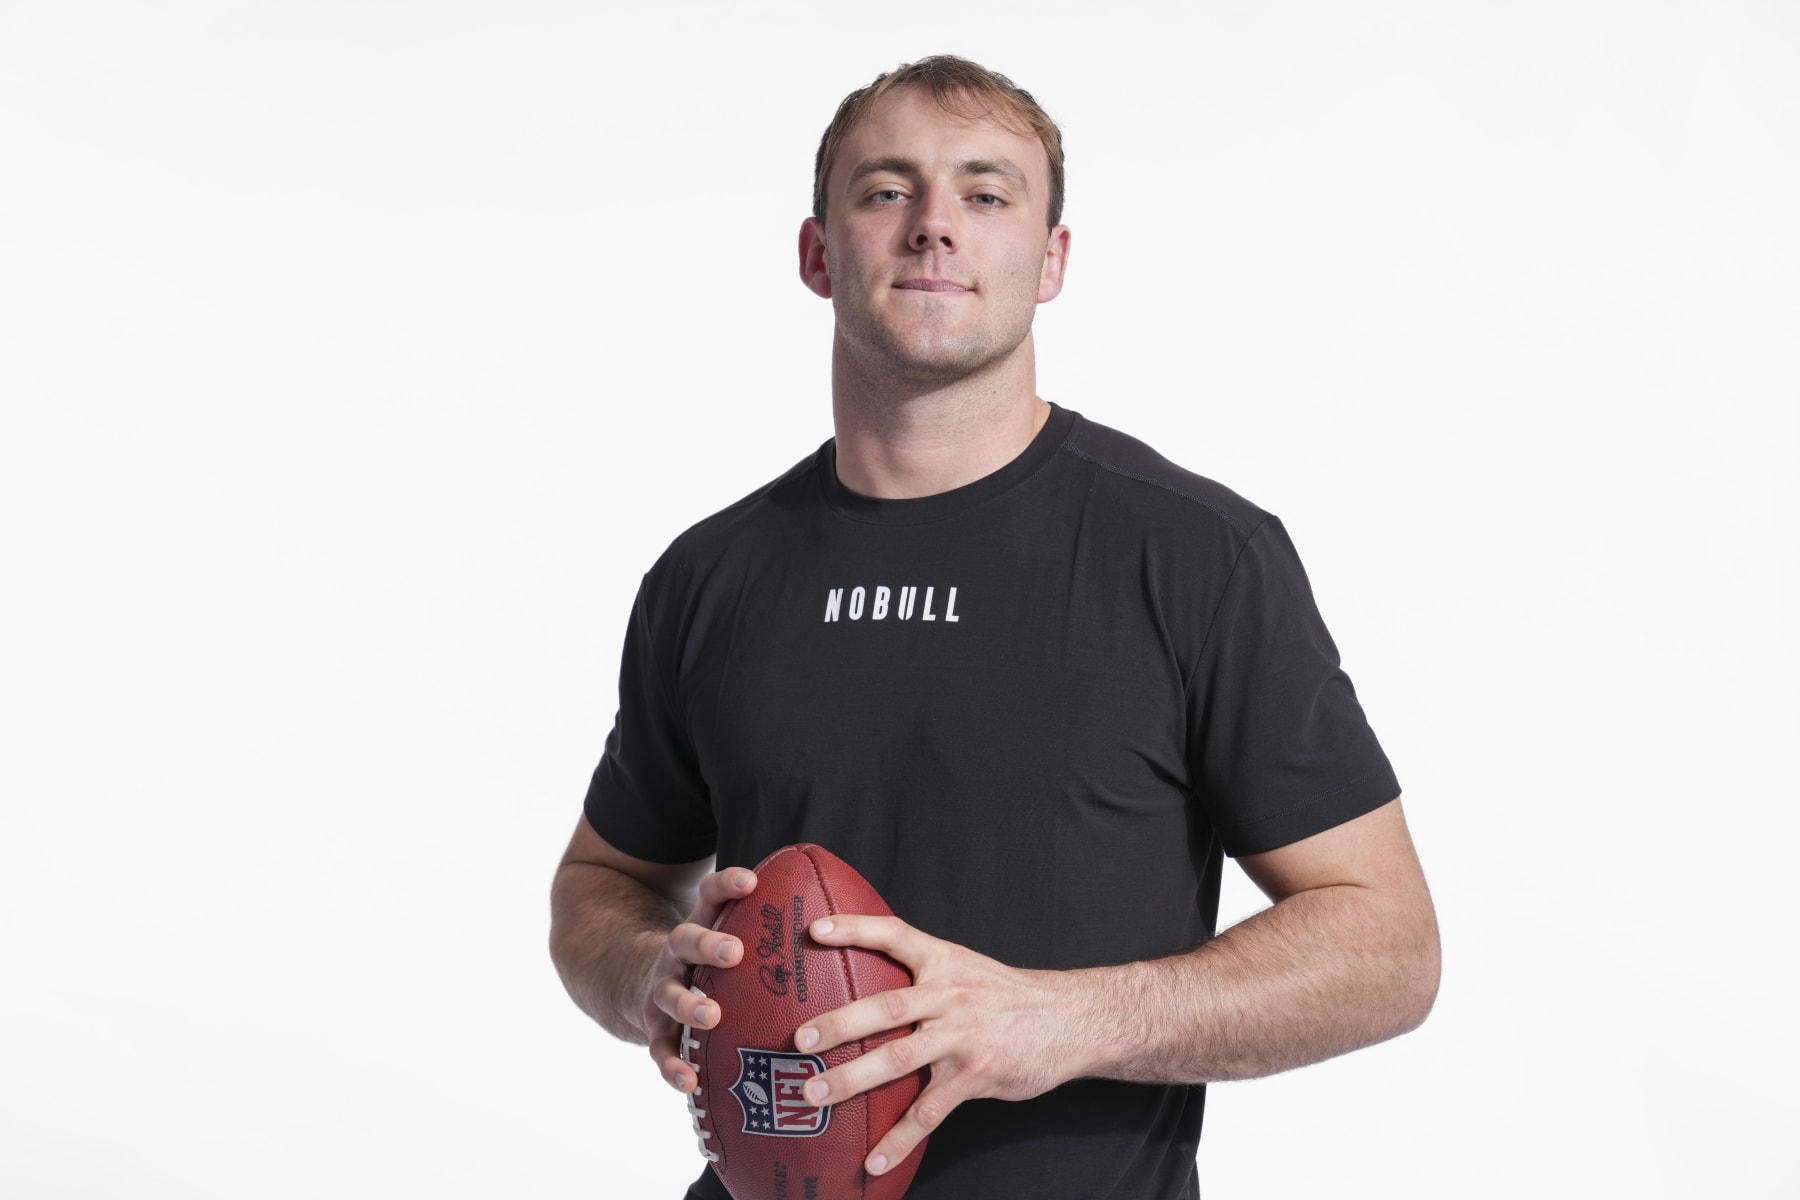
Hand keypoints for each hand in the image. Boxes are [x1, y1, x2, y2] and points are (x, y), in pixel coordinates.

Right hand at [642, 866, 757, 1093]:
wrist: (636, 981)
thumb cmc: (706, 961)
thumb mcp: (723, 933)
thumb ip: (766, 929)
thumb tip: (836, 920)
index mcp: (700, 925)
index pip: (709, 895)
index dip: (727, 884)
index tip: (752, 881)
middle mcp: (676, 954)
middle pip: (685, 939)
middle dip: (709, 944)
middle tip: (736, 952)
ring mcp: (661, 990)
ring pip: (669, 994)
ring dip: (688, 1005)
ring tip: (711, 1016)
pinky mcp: (654, 1029)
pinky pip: (660, 1049)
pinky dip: (673, 1066)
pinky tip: (690, 1082)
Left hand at [793, 915, 1084, 1176]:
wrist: (1072, 1020)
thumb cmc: (1010, 997)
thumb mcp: (969, 968)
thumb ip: (925, 974)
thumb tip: (870, 985)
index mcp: (944, 961)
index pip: (894, 934)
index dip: (854, 929)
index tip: (813, 931)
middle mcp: (950, 995)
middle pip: (886, 1006)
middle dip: (839, 1023)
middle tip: (800, 1038)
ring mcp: (963, 1036)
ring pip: (899, 1058)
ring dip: (853, 1079)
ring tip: (815, 1093)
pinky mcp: (977, 1074)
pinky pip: (930, 1111)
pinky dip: (899, 1137)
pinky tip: (873, 1158)